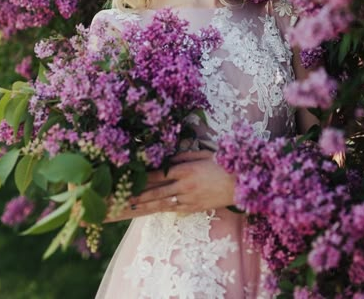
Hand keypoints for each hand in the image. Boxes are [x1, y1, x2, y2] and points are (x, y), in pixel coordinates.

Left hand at [105, 150, 235, 221]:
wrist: (240, 183)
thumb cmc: (222, 164)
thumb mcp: (202, 154)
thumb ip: (183, 156)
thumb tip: (167, 159)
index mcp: (185, 169)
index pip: (159, 174)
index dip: (143, 177)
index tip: (130, 177)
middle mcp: (184, 185)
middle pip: (157, 191)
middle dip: (139, 195)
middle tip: (123, 197)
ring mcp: (189, 199)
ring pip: (163, 203)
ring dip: (146, 205)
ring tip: (131, 206)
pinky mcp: (195, 208)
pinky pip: (175, 209)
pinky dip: (163, 209)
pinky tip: (152, 210)